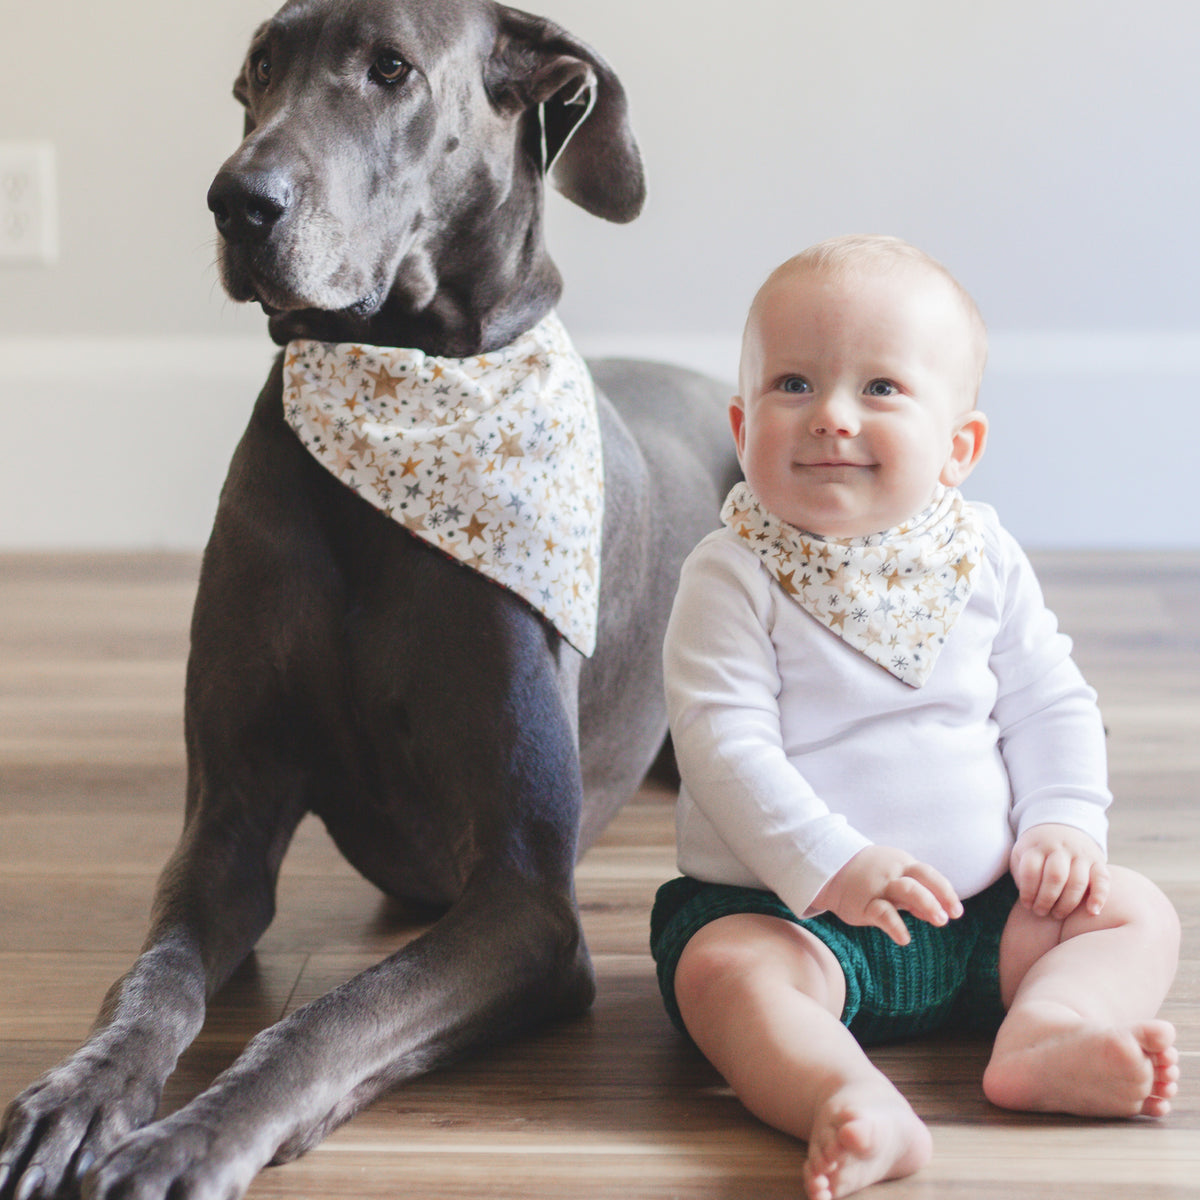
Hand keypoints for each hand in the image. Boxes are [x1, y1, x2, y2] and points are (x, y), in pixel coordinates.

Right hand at [814, 845, 963, 945]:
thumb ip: (915, 896)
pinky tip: (905, 939)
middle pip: (922, 879)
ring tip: (938, 920)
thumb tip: (939, 913)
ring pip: (906, 890)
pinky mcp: (863, 903)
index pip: (929, 875)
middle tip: (949, 916)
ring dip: (926, 903)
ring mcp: (878, 886)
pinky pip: (883, 913)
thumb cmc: (868, 876)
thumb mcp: (893, 880)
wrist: (829, 868)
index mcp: (903, 864)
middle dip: (939, 896)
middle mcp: (893, 873)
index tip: (957, 910)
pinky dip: (896, 925)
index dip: (946, 892)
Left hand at [1010, 823, 1108, 918]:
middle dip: (1047, 899)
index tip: (1027, 904)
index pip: (1031, 869)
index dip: (1028, 891)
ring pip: (1078, 881)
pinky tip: (1092, 912)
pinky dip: (1099, 896)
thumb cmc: (1037, 851)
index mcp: (1037, 846)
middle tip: (1040, 912)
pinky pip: (1102, 879)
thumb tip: (1029, 900)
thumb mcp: (1021, 855)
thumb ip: (1021, 874)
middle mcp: (1060, 848)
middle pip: (1055, 876)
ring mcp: (1080, 854)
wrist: (1061, 828)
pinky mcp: (1098, 861)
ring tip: (1057, 915)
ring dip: (1067, 903)